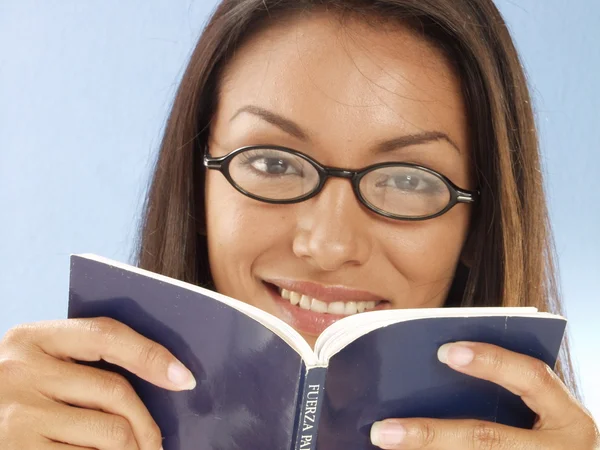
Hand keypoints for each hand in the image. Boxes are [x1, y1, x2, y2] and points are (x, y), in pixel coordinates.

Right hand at [0, 318, 196, 449]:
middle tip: (156, 444)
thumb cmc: (17, 396)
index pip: (107, 336)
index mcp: (33, 338)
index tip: (184, 379)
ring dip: (132, 449)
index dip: (152, 356)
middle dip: (146, 423)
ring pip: (109, 432)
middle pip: (115, 391)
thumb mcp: (39, 366)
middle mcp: (21, 371)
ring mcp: (17, 414)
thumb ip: (83, 364)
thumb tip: (162, 378)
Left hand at [370, 342, 598, 448]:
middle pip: (486, 438)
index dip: (491, 361)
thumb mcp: (544, 413)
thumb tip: (436, 365)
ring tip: (384, 443)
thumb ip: (507, 388)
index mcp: (569, 420)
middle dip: (429, 434)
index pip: (532, 377)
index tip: (444, 351)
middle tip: (381, 430)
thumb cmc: (547, 433)